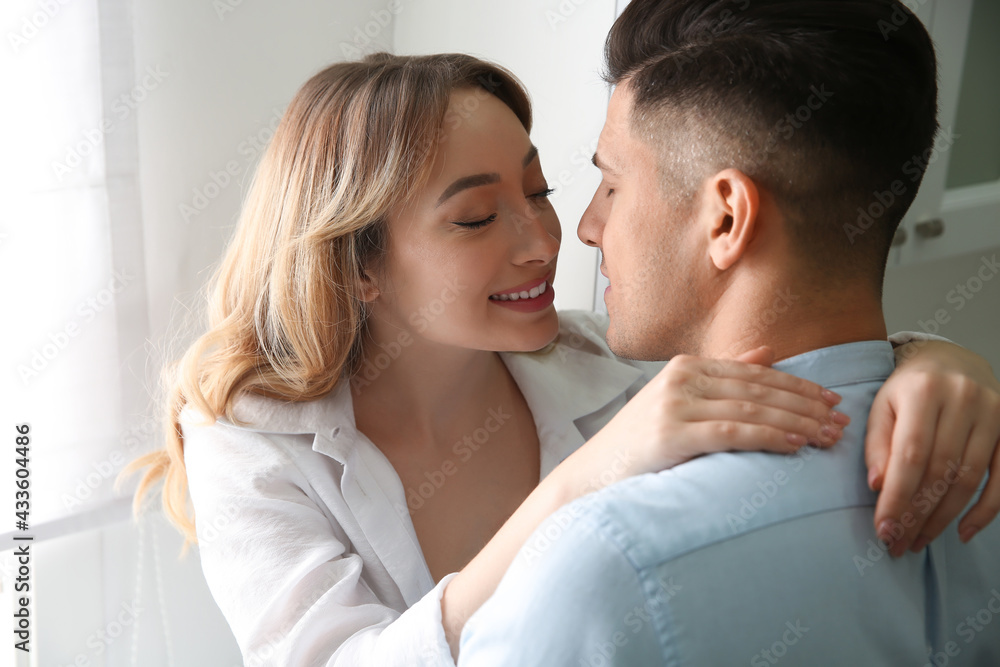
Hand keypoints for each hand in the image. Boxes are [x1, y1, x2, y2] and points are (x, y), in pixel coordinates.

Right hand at [581, 347, 847, 486]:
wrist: (593, 474)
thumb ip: (722, 376)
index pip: (754, 372)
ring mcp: (675, 404)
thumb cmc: (638, 445)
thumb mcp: (678, 403)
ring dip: (796, 422)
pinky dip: (769, 436)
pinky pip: (733, 432)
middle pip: (758, 389)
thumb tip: (766, 352)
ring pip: (752, 408)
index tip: (831, 399)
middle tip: (841, 419)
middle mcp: (681, 378)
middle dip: (805, 404)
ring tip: (827, 435)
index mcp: (685, 367)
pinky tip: (795, 444)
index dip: (797, 384)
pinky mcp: (673, 433)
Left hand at [865, 340, 999, 556]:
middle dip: (916, 513)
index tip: (883, 528)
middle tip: (899, 542)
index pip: (910, 455)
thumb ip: (877, 444)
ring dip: (944, 517)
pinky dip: (985, 511)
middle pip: (939, 471)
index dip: (896, 496)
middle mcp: (962, 400)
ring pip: (968, 479)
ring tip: (920, 540)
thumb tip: (878, 486)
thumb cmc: (909, 390)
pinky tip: (963, 531)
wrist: (951, 361)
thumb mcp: (883, 406)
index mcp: (923, 391)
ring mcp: (992, 414)